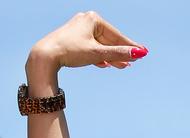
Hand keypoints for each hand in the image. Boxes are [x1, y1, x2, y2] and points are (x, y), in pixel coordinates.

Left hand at [29, 12, 146, 71]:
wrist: (46, 56)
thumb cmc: (71, 51)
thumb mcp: (97, 53)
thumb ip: (118, 53)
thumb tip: (138, 53)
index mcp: (93, 19)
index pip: (116, 35)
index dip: (130, 46)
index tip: (143, 52)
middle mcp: (86, 20)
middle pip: (109, 40)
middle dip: (120, 53)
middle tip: (134, 62)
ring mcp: (79, 29)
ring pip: (100, 45)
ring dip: (111, 56)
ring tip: (122, 66)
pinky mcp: (73, 39)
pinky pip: (91, 47)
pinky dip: (99, 56)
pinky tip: (105, 64)